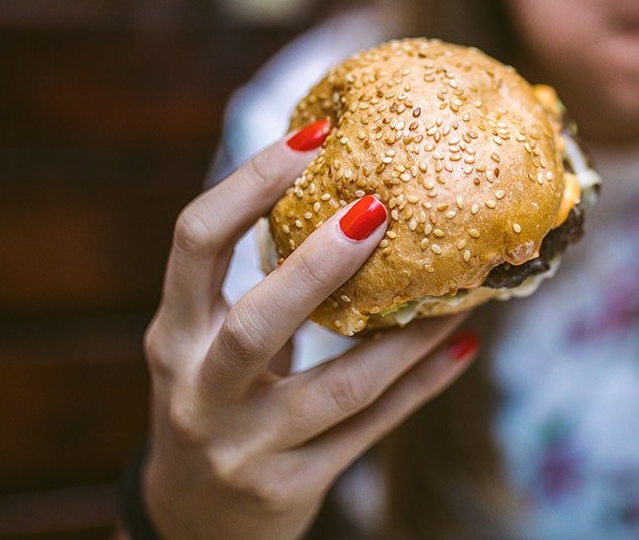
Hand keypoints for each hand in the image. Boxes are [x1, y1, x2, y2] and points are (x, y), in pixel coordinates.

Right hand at [142, 123, 478, 538]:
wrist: (193, 526)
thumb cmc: (216, 402)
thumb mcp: (209, 344)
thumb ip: (255, 286)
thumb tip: (349, 191)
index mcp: (175, 334)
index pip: (194, 243)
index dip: (248, 185)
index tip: (313, 137)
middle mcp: (198, 390)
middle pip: (255, 324)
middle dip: (317, 266)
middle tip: (378, 208)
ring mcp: (243, 447)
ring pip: (335, 389)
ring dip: (404, 338)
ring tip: (457, 293)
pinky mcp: (290, 488)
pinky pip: (369, 431)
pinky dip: (421, 387)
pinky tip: (463, 346)